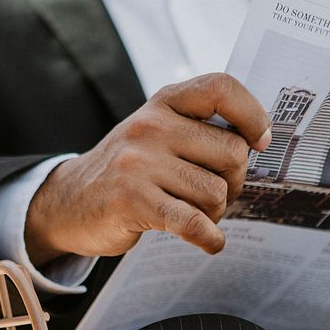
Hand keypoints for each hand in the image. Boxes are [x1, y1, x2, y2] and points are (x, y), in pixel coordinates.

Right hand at [25, 73, 271, 265]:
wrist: (68, 202)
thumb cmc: (128, 170)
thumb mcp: (155, 133)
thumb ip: (197, 128)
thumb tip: (260, 143)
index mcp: (162, 103)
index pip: (220, 88)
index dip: (252, 114)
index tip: (259, 141)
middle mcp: (150, 126)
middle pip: (232, 153)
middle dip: (233, 181)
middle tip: (213, 192)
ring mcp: (138, 163)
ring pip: (216, 192)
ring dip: (214, 213)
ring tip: (192, 213)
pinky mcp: (132, 201)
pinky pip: (194, 223)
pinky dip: (209, 238)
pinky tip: (208, 242)